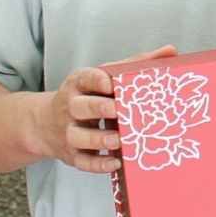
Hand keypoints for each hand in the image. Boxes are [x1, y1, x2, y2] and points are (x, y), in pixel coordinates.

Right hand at [33, 45, 176, 173]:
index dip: (97, 80)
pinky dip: (97, 165)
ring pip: (78, 136)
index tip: (111, 83)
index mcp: (79, 84)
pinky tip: (114, 163)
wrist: (45, 123)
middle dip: (98, 108)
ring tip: (118, 140)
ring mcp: (69, 132)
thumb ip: (135, 63)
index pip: (85, 78)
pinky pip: (81, 161)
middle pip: (80, 106)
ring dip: (98, 139)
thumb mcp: (104, 76)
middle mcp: (71, 107)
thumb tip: (170, 51)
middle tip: (119, 110)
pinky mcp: (71, 154)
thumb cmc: (87, 95)